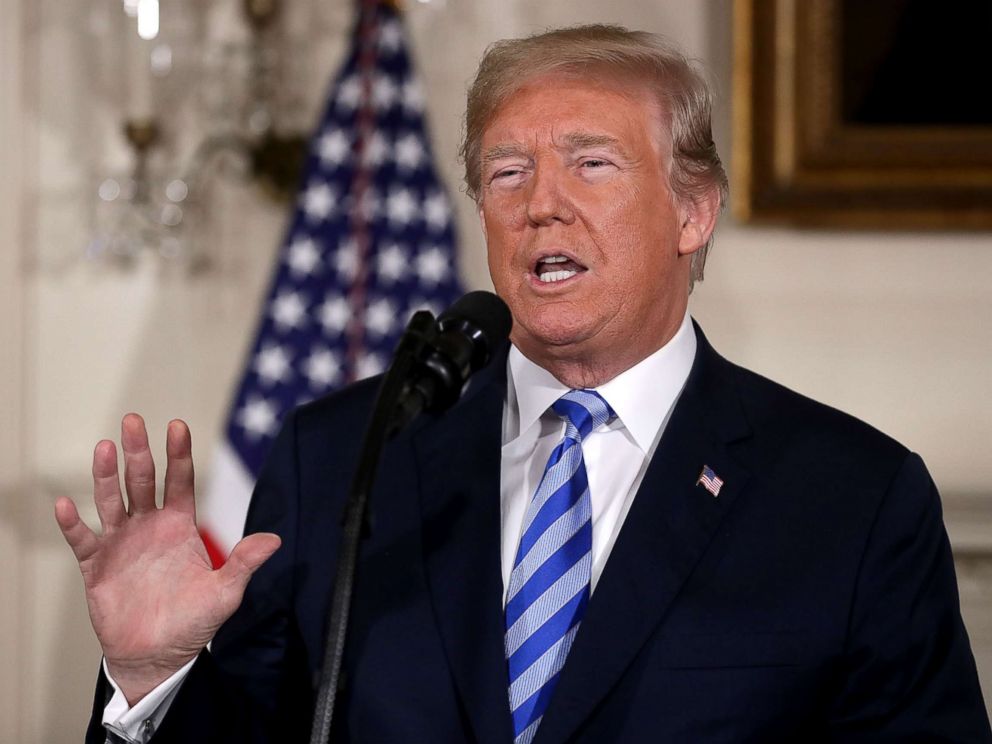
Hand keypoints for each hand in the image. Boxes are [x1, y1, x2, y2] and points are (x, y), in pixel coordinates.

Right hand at [54, 414, 280, 704]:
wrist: (158, 655)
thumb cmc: (193, 623)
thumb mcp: (225, 593)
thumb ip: (244, 563)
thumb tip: (275, 540)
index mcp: (179, 526)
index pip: (179, 481)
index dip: (178, 454)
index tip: (177, 425)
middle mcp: (149, 527)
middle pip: (142, 481)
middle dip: (138, 451)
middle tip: (133, 420)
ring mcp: (121, 543)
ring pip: (111, 501)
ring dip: (106, 476)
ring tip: (104, 448)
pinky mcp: (97, 566)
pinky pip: (83, 540)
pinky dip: (73, 523)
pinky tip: (66, 504)